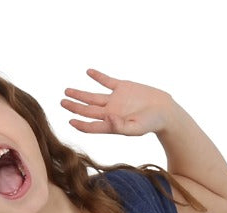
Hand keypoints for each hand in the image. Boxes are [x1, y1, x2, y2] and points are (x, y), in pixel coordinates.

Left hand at [61, 69, 176, 136]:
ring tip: (66, 91)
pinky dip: (98, 76)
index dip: (80, 124)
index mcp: (112, 124)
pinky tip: (88, 72)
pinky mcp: (123, 87)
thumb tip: (106, 119)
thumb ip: (120, 126)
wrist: (165, 111)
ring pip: (93, 96)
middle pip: (88, 110)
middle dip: (74, 106)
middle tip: (62, 102)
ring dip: (80, 94)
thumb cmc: (151, 123)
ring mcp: (116, 99)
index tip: (70, 121)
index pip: (92, 126)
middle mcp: (111, 112)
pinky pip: (107, 81)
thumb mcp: (136, 128)